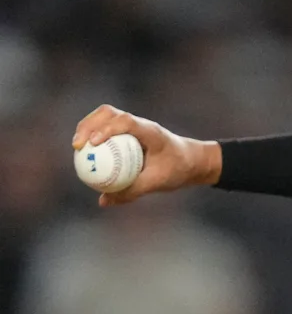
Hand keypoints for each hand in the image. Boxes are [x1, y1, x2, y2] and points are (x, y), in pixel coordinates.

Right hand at [73, 105, 220, 206]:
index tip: (92, 144)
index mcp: (151, 132)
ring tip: (76, 146)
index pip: (126, 122)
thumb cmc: (178, 170)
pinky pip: (107, 127)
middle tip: (77, 145)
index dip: (106, 129)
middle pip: (109, 112)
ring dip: (88, 126)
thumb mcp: (157, 182)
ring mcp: (134, 125)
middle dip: (88, 124)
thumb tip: (103, 201)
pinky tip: (84, 151)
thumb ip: (132, 191)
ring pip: (105, 116)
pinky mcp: (129, 130)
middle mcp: (141, 124)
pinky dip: (94, 134)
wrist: (193, 160)